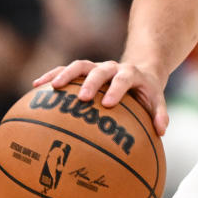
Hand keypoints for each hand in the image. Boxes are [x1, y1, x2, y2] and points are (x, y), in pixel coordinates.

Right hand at [32, 59, 169, 134]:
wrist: (140, 70)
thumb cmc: (146, 92)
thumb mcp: (156, 100)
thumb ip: (160, 114)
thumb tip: (161, 132)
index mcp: (130, 74)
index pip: (124, 78)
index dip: (117, 89)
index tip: (109, 104)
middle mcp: (112, 67)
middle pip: (100, 70)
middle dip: (91, 82)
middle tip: (82, 98)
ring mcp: (96, 67)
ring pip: (80, 65)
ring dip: (66, 74)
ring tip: (51, 87)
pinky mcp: (84, 69)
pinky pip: (65, 69)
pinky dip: (52, 75)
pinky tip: (36, 86)